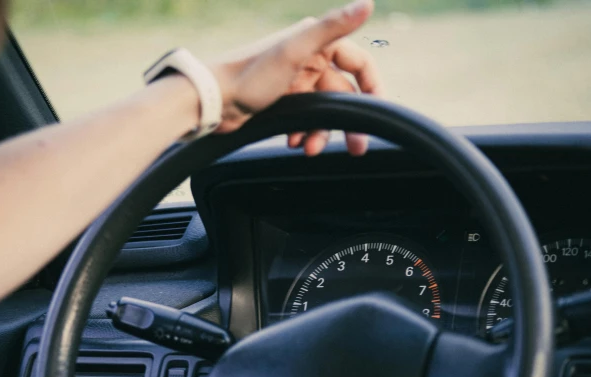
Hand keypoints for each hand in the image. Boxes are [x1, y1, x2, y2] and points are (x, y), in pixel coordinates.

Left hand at [211, 0, 381, 155]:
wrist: (212, 100)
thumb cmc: (248, 75)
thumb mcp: (294, 51)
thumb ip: (331, 28)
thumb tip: (367, 3)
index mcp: (315, 42)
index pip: (360, 63)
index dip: (373, 86)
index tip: (378, 111)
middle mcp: (308, 59)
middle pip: (342, 94)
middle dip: (347, 121)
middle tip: (355, 146)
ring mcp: (296, 81)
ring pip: (324, 111)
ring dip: (321, 132)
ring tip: (311, 148)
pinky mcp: (284, 100)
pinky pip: (305, 119)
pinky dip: (304, 133)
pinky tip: (294, 141)